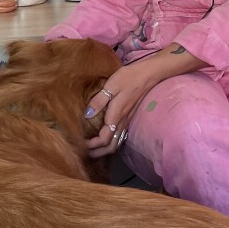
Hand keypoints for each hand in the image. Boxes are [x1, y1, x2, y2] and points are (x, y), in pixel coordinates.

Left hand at [83, 45, 205, 157]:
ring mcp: (127, 121)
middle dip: (97, 153)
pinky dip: (110, 142)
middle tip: (84, 152)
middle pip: (111, 147)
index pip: (104, 139)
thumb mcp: (111, 86)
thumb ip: (99, 101)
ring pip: (116, 143)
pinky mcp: (129, 118)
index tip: (80, 144)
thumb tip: (87, 115)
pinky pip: (119, 136)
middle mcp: (122, 122)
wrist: (148, 74)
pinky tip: (103, 138)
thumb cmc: (128, 77)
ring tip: (92, 149)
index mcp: (116, 116)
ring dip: (104, 149)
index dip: (92, 145)